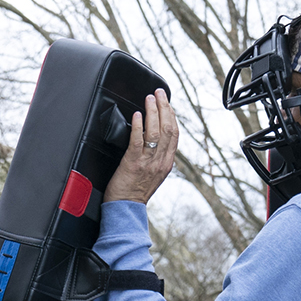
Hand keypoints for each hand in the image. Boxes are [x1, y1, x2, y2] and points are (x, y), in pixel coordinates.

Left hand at [102, 89, 177, 203]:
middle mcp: (160, 161)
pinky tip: (136, 115)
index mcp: (167, 162)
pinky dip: (138, 126)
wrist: (125, 207)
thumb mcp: (153, 174)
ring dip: (152, 112)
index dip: (171, 115)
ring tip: (149, 99)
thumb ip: (157, 157)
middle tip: (158, 93)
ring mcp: (148, 162)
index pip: (174, 134)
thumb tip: (155, 139)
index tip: (167, 102)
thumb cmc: (134, 191)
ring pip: (156, 132)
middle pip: (168, 128)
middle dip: (164, 107)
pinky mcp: (133, 163)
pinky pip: (138, 141)